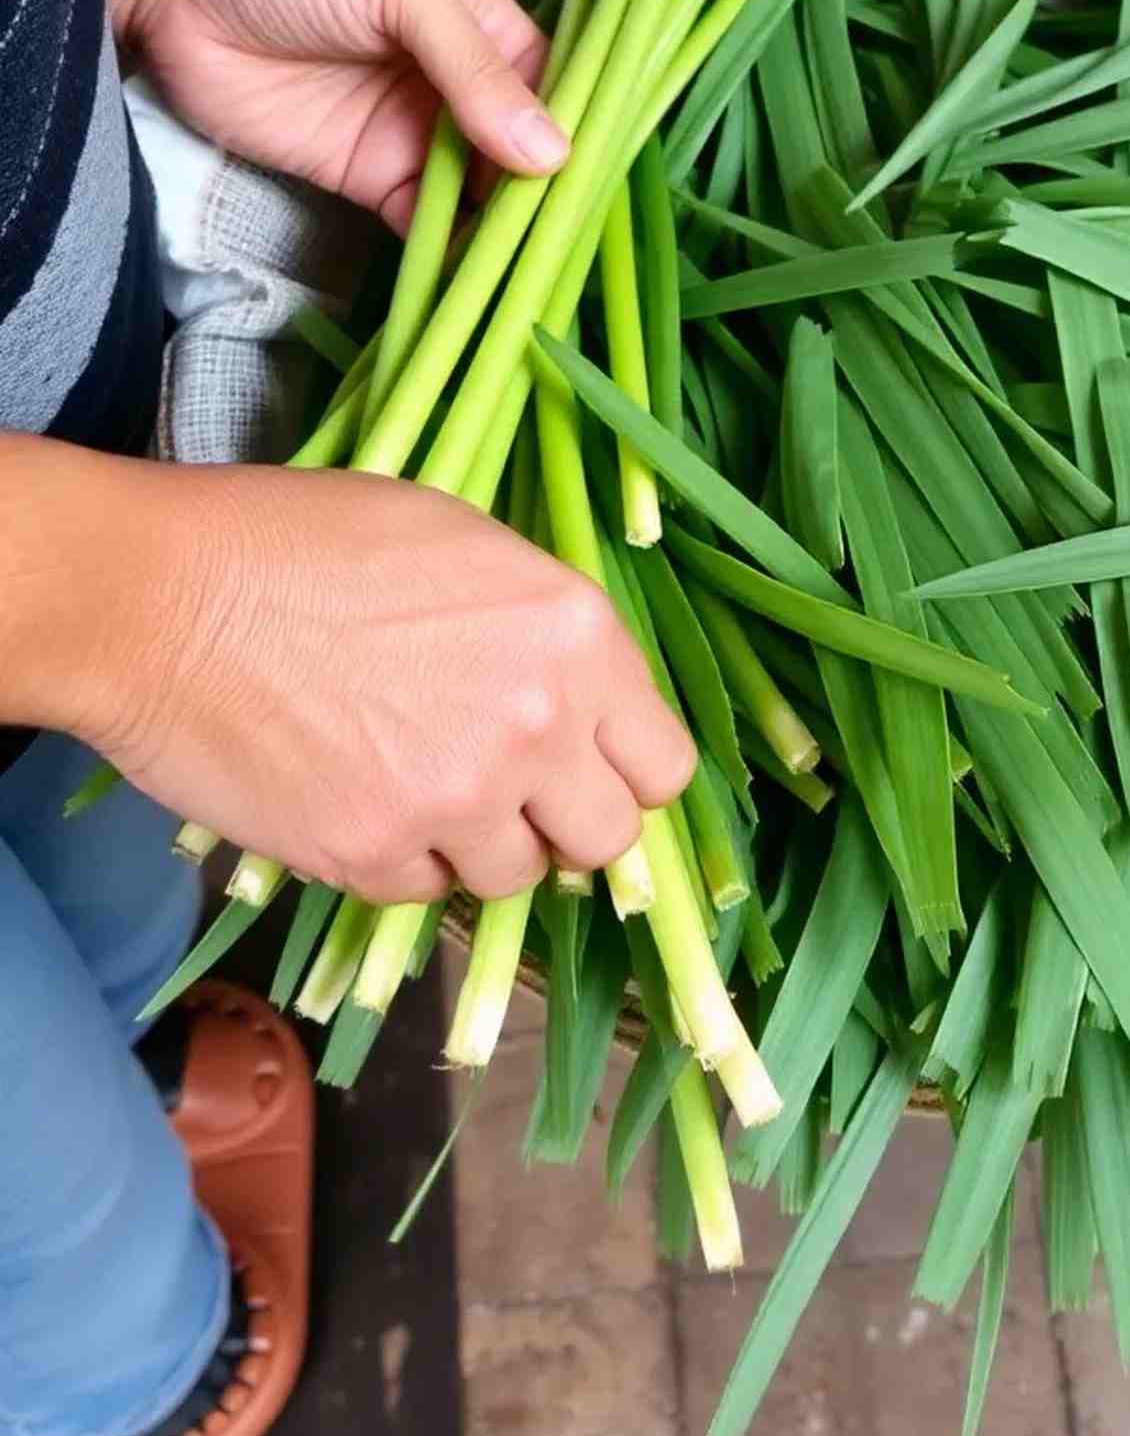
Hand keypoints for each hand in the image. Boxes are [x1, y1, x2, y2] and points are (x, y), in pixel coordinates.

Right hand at [1, 439, 694, 901]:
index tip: (586, 770)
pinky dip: (400, 862)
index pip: (664, 766)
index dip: (625, 773)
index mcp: (576, 638)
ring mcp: (457, 797)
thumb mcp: (465, 546)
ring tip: (420, 785)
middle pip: (609, 839)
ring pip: (517, 878)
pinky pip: (423, 894)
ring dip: (480, 847)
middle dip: (565, 825)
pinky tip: (358, 798)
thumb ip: (545, 633)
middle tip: (512, 795)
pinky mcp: (372, 852)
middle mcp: (538, 725)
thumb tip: (583, 702)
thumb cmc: (308, 541)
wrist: (160, 593)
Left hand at [100, 0, 566, 231]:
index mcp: (481, 20)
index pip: (551, 88)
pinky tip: (474, 277)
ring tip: (532, 270)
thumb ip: (472, 68)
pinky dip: (450, 252)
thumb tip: (552, 154)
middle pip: (523, 151)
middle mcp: (458, 81)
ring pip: (482, 194)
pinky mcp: (370, 176)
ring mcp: (416, 132)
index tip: (598, 188)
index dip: (574, 135)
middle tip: (568, 244)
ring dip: (504, 231)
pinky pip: (427, 223)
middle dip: (545, 196)